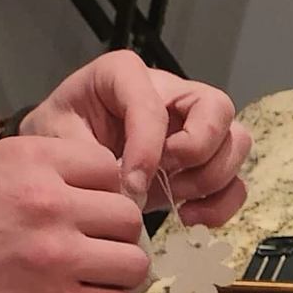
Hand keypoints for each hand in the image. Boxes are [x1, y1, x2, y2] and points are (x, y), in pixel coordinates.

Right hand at [0, 133, 147, 292]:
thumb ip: (37, 169)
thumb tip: (90, 183)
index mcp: (31, 161)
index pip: (107, 167)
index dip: (104, 191)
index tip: (88, 209)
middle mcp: (51, 203)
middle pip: (128, 216)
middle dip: (117, 234)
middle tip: (95, 247)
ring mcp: (59, 257)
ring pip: (134, 263)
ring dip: (121, 273)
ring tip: (97, 278)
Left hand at [21, 50, 249, 224]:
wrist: (66, 158)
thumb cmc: (61, 136)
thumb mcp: (57, 137)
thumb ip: (87, 157)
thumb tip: (129, 190)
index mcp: (126, 75)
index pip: (153, 102)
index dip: (148, 145)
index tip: (132, 183)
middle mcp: (170, 94)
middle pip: (217, 108)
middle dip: (198, 149)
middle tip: (168, 177)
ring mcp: (194, 128)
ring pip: (236, 143)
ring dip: (211, 179)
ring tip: (175, 203)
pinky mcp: (204, 164)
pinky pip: (235, 182)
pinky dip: (220, 205)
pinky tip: (188, 217)